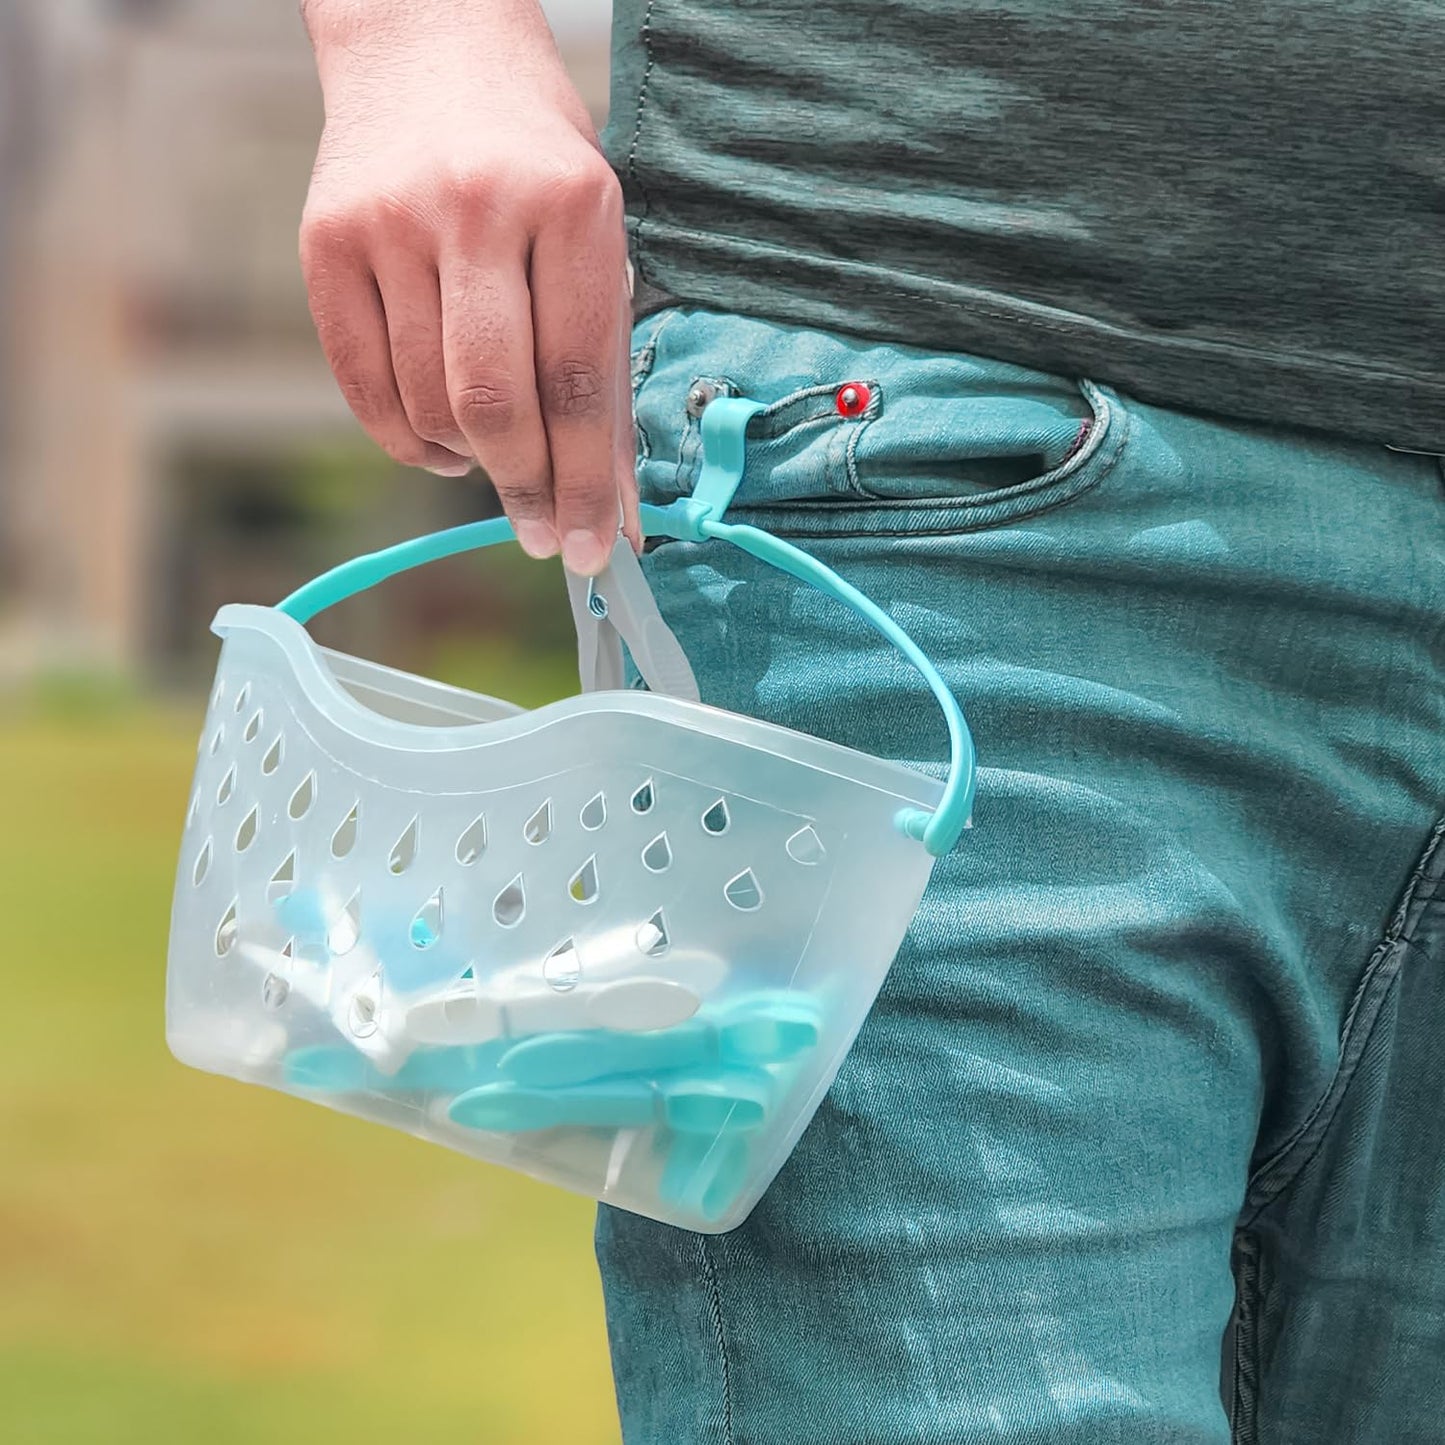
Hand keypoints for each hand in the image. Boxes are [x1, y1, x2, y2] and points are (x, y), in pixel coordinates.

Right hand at [299, 0, 636, 574]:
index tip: (592, 550)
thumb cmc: (536, 163)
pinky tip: (444, 441)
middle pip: (496, 401)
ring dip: (468, 460)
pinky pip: (365, 386)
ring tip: (494, 456)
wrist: (428, 46)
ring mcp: (390, 223)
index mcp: (571, 204)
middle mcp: (476, 208)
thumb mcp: (596, 243)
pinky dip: (409, 440)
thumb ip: (605, 377)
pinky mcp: (324, 242)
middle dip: (526, 487)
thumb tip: (618, 509)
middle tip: (541, 529)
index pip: (578, 379)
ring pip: (427, 404)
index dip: (587, 482)